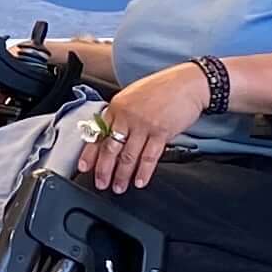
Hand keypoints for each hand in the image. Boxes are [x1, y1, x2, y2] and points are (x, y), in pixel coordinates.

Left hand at [77, 66, 205, 193]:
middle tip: (100, 183)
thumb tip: (110, 132)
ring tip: (118, 187)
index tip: (84, 167)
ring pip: (128, 156)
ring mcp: (144, 125)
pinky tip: (139, 181)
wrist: (188, 83)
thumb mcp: (133, 95)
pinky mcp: (161, 133)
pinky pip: (149, 157)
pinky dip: (143, 172)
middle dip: (104, 170)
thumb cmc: (163, 87)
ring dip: (122, 175)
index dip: (90, 153)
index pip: (98, 134)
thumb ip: (121, 114)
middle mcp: (127, 116)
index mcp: (117, 106)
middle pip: (110, 148)